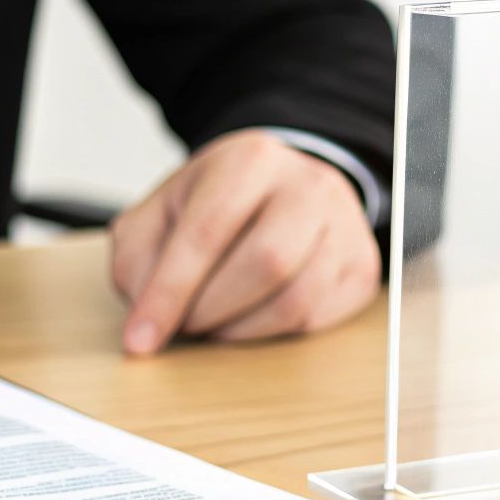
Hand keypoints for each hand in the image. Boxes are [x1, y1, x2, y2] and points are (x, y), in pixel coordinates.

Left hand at [110, 131, 380, 353]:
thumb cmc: (214, 205)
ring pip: (295, 299)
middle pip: (264, 263)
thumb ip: (138, 258)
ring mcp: (345, 224)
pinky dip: (270, 333)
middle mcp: (308, 184)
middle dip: (210, 310)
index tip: (139, 340)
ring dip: (240, 330)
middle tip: (183, 326)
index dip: (168, 293)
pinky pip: (317, 318)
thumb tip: (146, 315)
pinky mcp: (361, 265)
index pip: (206, 232)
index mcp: (249, 159)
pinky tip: (246, 320)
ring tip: (213, 324)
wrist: (280, 189)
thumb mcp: (161, 214)